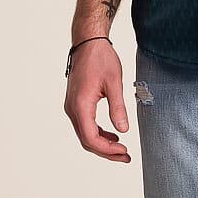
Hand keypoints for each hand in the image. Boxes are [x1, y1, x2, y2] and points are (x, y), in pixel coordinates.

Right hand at [64, 39, 131, 161]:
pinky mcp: (76, 103)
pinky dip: (98, 132)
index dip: (107, 150)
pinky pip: (85, 124)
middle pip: (86, 140)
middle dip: (106, 151)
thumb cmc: (100, 57)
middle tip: (125, 156)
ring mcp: (72, 106)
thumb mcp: (114, 82)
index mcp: (81, 105)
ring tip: (121, 149)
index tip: (124, 152)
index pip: (91, 138)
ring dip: (102, 143)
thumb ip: (118, 107)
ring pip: (85, 134)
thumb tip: (123, 131)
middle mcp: (72, 108)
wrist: (88, 42)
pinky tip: (113, 134)